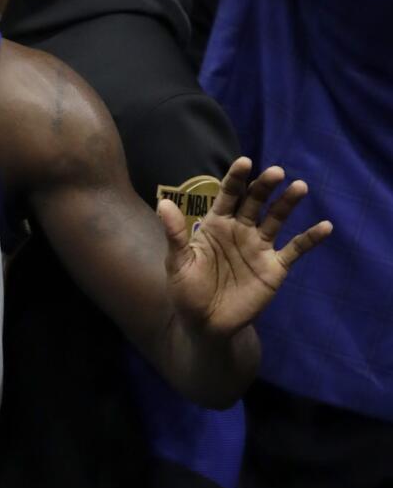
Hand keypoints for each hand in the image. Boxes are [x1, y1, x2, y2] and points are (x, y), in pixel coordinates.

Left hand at [163, 157, 331, 340]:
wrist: (206, 326)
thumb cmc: (187, 292)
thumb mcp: (177, 263)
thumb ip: (175, 234)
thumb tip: (162, 202)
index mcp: (216, 224)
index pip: (228, 195)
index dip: (236, 178)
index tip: (245, 161)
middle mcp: (240, 230)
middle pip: (255, 201)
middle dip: (265, 186)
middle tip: (276, 172)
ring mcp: (259, 247)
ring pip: (276, 218)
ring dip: (288, 203)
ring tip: (299, 187)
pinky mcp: (275, 267)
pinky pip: (295, 249)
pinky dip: (311, 238)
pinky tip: (325, 226)